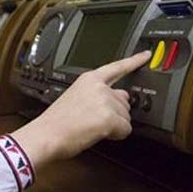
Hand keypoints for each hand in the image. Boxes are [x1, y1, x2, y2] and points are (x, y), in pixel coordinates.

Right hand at [11, 51, 151, 169]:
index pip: (117, 67)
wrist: (46, 135)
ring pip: (126, 117)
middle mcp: (100, 87)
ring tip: (91, 126)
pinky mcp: (110, 118)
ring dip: (114, 125)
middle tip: (93, 119)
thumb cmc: (56, 122)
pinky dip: (115, 135)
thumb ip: (96, 95)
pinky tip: (97, 133)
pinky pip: (125, 130)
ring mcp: (105, 101)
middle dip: (115, 113)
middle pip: (124, 101)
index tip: (146, 55)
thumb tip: (114, 102)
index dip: (134, 61)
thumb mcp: (74, 98)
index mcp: (89, 79)